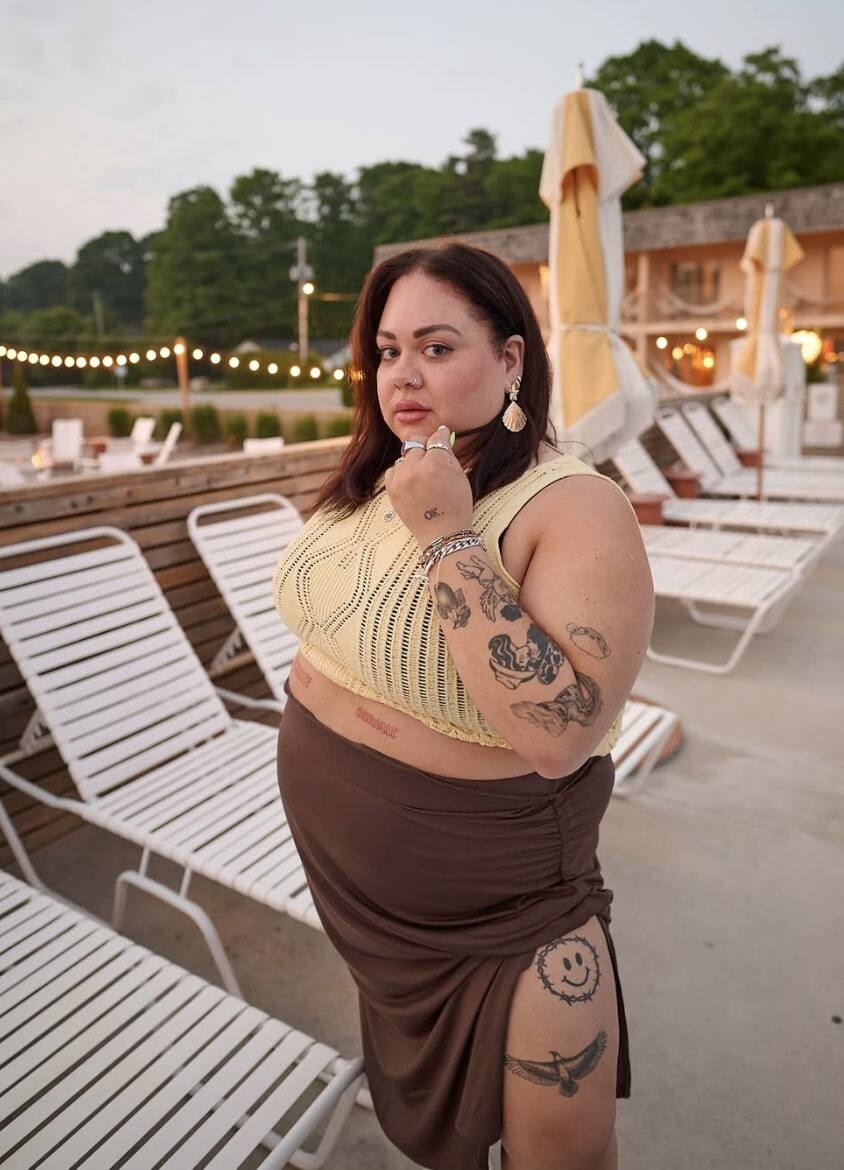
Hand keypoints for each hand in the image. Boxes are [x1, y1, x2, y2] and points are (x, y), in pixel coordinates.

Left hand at [384, 424, 474, 546]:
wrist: (442, 534)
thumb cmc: (456, 506)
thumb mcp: (460, 476)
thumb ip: (448, 453)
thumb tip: (441, 433)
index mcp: (436, 464)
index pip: (435, 439)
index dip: (441, 436)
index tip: (442, 435)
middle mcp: (415, 469)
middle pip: (417, 443)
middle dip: (426, 448)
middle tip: (433, 460)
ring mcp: (401, 479)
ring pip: (404, 456)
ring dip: (413, 461)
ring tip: (423, 477)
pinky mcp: (391, 489)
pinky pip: (393, 470)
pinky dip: (401, 473)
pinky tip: (412, 483)